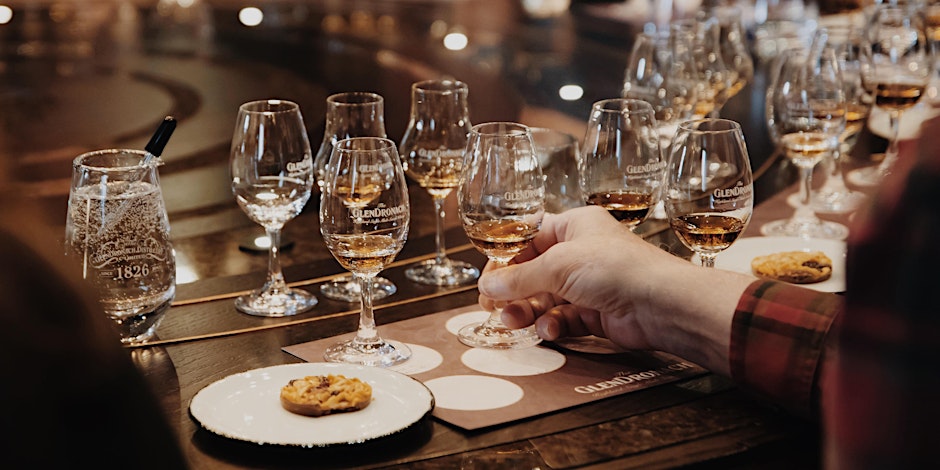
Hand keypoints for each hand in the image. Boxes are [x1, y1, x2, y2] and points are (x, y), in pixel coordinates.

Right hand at [477, 205, 753, 374]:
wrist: (659, 304)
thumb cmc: (615, 268)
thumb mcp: (558, 266)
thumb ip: (520, 277)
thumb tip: (487, 284)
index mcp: (575, 227)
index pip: (530, 236)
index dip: (506, 256)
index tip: (488, 275)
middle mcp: (581, 253)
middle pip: (534, 271)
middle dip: (512, 290)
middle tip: (490, 306)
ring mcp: (589, 284)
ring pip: (545, 298)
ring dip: (526, 311)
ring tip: (512, 322)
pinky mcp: (595, 313)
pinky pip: (563, 319)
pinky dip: (551, 326)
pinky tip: (548, 331)